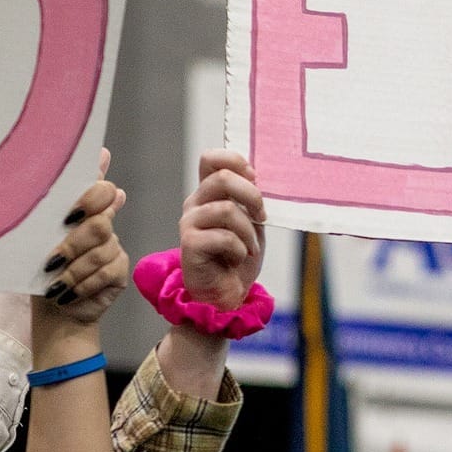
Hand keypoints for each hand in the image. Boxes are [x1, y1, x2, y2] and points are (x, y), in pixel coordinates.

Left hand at [38, 173, 129, 325]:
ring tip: (56, 285)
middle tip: (52, 262)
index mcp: (82, 212)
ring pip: (101, 251)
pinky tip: (69, 293)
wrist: (52, 308)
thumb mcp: (39, 243)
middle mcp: (102, 225)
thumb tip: (68, 189)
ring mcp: (113, 247)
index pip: (101, 191)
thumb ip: (53, 216)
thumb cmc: (42, 272)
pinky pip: (106, 272)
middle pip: (100, 224)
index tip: (71, 215)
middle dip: (73, 244)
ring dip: (74, 271)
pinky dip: (84, 284)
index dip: (92, 198)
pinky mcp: (119, 269)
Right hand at [180, 150, 266, 309]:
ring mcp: (189, 223)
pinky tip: (237, 258)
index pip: (211, 158)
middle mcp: (195, 204)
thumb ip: (252, 198)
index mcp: (209, 193)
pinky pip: (224, 237)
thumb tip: (258, 175)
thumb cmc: (240, 256)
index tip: (255, 179)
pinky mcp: (189, 245)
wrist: (228, 294)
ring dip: (248, 231)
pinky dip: (240, 249)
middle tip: (262, 216)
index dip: (235, 160)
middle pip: (221, 177)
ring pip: (226, 209)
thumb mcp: (253, 221)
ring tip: (249, 247)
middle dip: (251, 195)